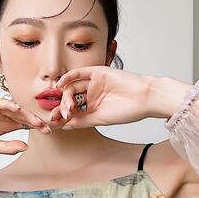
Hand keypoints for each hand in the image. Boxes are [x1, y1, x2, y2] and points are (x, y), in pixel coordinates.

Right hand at [0, 97, 51, 153]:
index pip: (25, 124)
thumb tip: (26, 147)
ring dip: (25, 114)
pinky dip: (7, 104)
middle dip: (36, 121)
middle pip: (23, 116)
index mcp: (5, 125)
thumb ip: (7, 147)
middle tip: (48, 127)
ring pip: (13, 109)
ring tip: (36, 121)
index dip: (37, 127)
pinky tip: (16, 109)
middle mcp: (2, 114)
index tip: (49, 132)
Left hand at [47, 67, 189, 128]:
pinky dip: (67, 77)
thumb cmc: (127, 111)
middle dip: (63, 107)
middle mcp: (92, 94)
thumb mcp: (100, 119)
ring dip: (66, 97)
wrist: (144, 98)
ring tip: (68, 107)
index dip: (62, 116)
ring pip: (72, 87)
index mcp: (93, 107)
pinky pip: (79, 73)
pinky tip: (60, 85)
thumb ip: (81, 121)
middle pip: (70, 98)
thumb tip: (63, 126)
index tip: (54, 123)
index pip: (72, 110)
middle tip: (63, 115)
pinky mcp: (97, 72)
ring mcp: (94, 83)